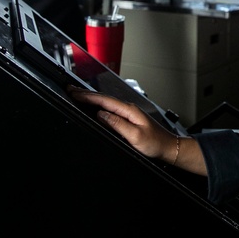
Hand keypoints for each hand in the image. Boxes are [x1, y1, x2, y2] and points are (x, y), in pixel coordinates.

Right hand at [68, 88, 206, 174]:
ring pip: (106, 103)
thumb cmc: (155, 143)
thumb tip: (101, 115)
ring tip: (78, 95)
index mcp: (129, 110)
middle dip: (86, 94)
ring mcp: (129, 112)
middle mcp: (129, 108)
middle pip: (104, 99)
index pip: (104, 101)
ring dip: (91, 99)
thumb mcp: (135, 136)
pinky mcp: (129, 118)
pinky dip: (99, 105)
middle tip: (70, 90)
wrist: (168, 147)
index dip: (87, 97)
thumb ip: (118, 124)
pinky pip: (110, 108)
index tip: (74, 93)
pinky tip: (94, 107)